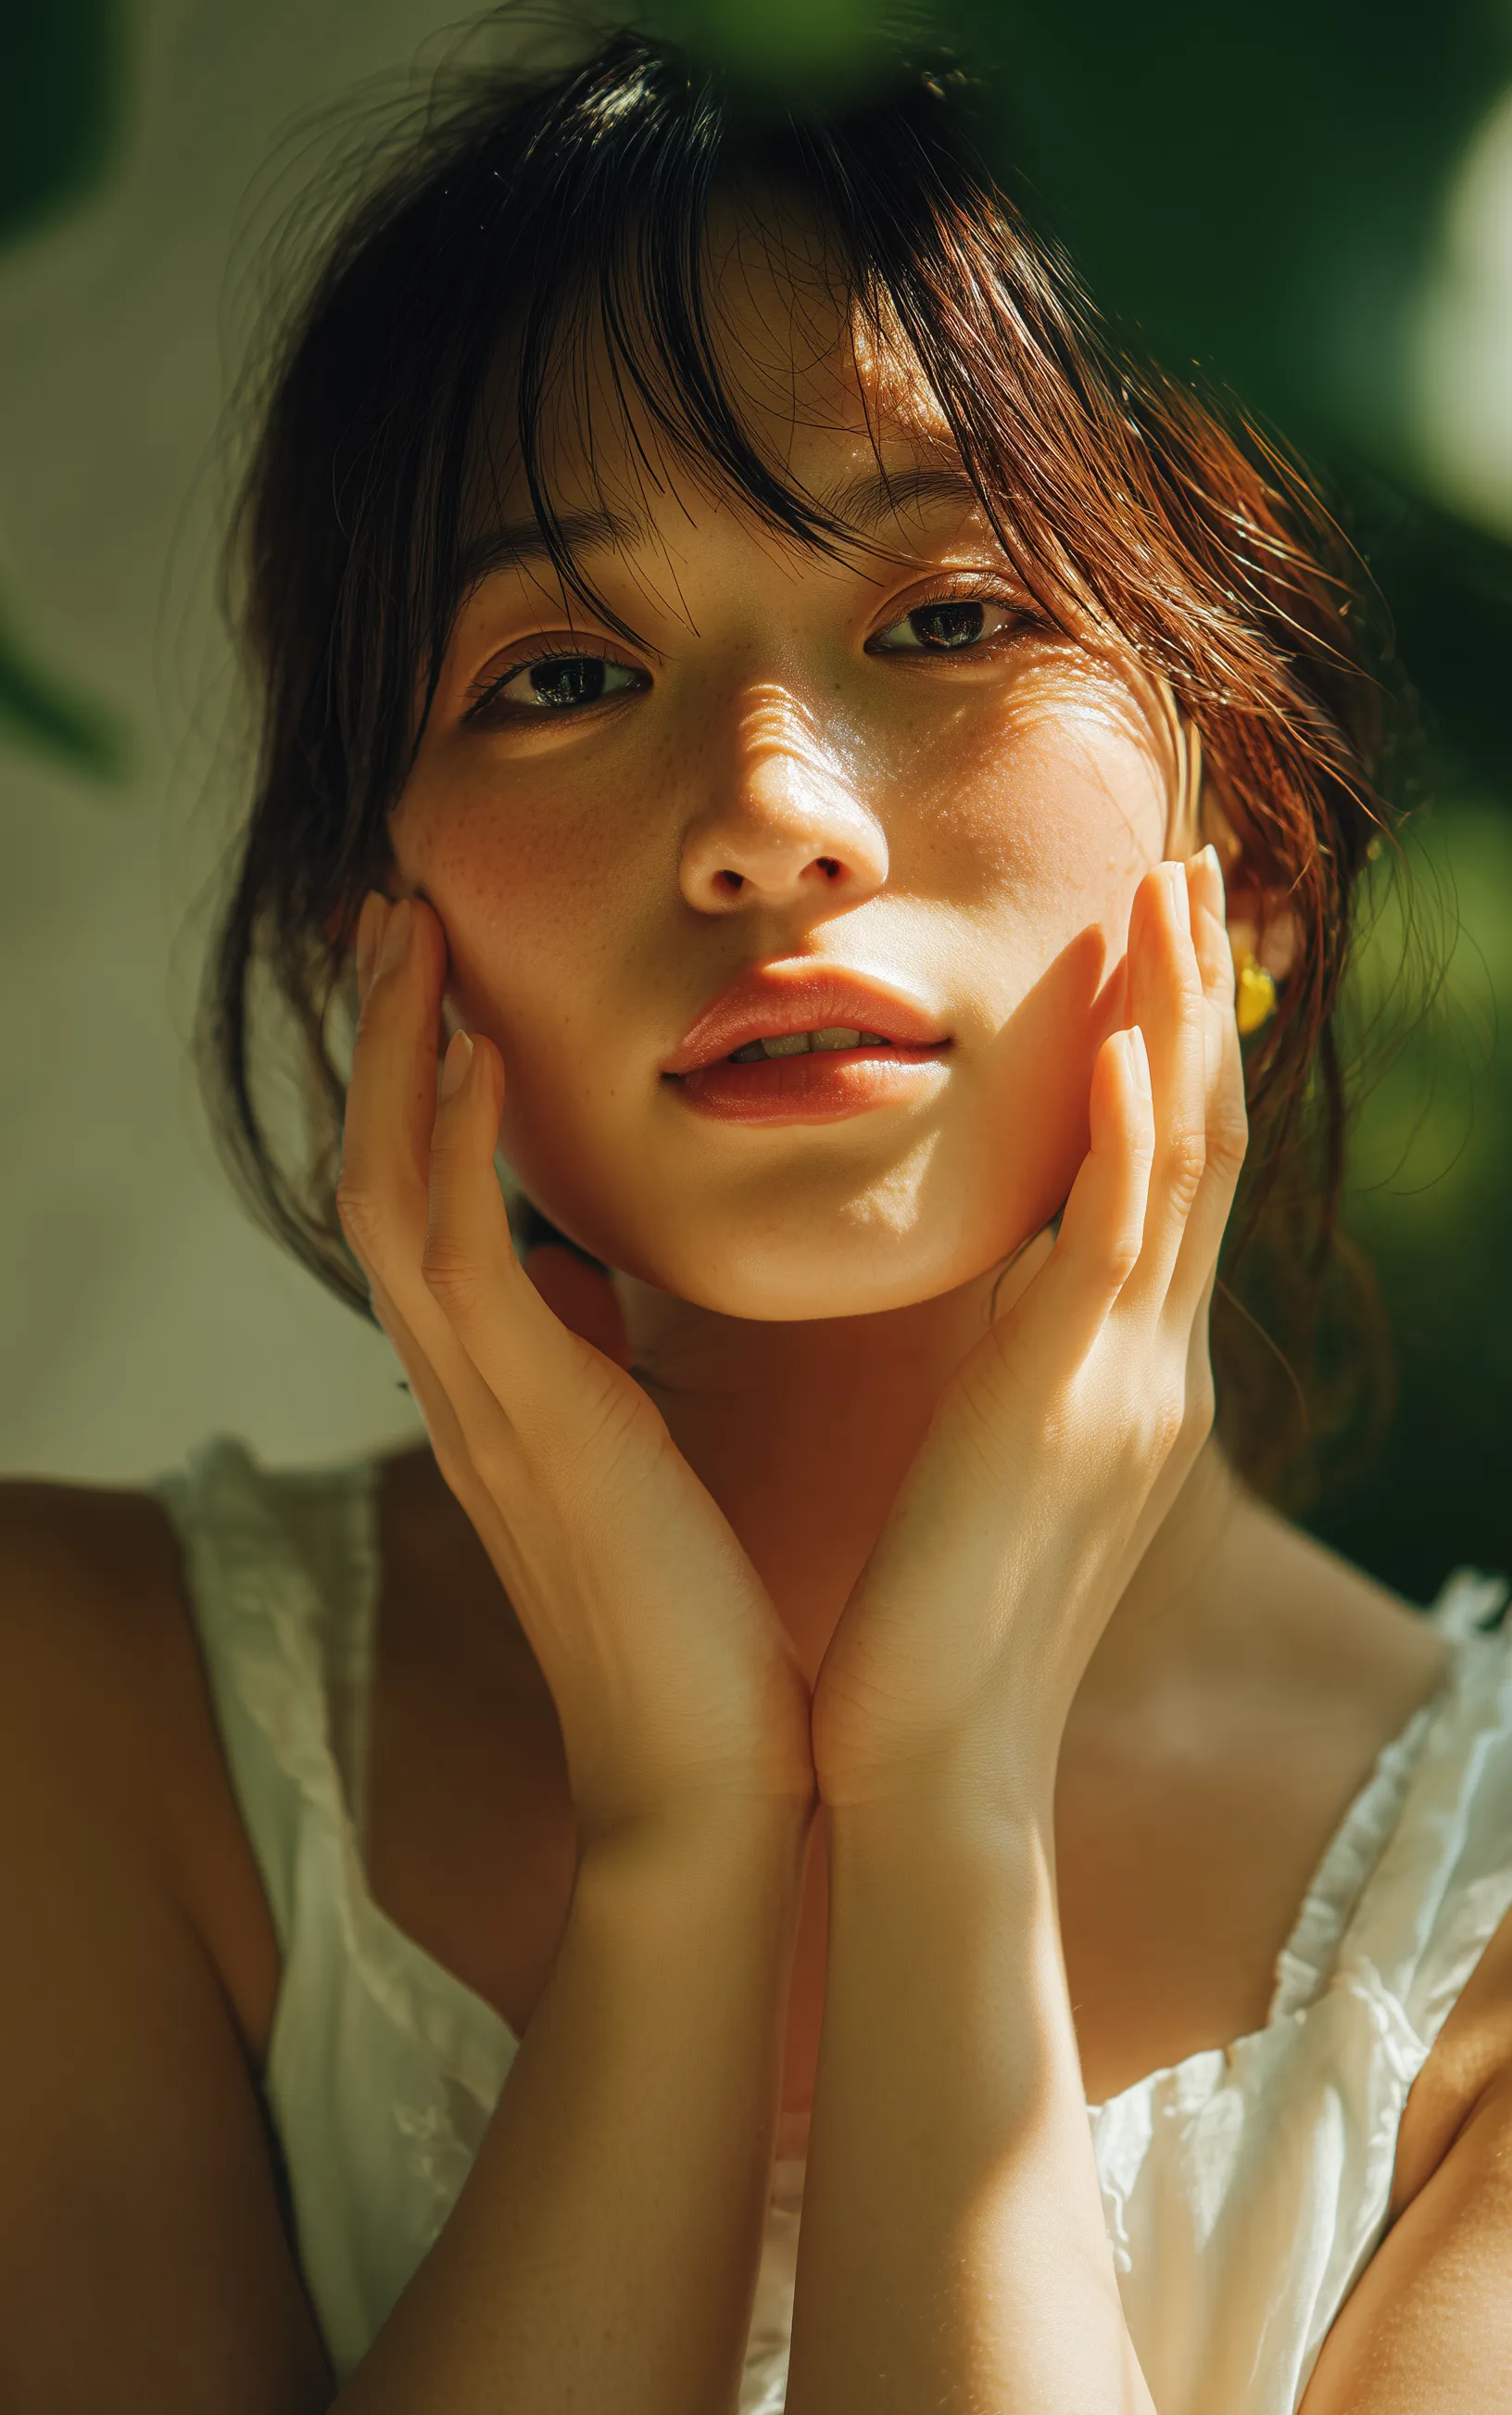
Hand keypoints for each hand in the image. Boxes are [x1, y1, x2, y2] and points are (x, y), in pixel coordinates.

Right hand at [337, 894, 815, 1848]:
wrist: (712, 1770)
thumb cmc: (696, 1612)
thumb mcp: (633, 1451)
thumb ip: (593, 1358)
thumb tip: (585, 1277)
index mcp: (493, 1381)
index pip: (417, 1195)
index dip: (411, 1076)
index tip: (437, 962)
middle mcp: (462, 1380)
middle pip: (375, 1166)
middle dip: (382, 1034)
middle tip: (396, 907)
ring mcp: (482, 1402)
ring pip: (390, 1189)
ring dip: (399, 1053)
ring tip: (415, 931)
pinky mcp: (535, 1424)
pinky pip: (462, 1254)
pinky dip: (455, 1142)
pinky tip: (482, 1047)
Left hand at [808, 849, 1247, 1820]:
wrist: (935, 1761)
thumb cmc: (939, 1614)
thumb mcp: (993, 1446)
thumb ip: (1020, 1346)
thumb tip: (1010, 1262)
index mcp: (1123, 1363)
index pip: (1161, 1167)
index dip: (1167, 1040)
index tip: (1150, 930)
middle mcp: (1150, 1359)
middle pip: (1193, 1135)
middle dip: (1190, 994)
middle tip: (1185, 862)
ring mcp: (1127, 1385)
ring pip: (1174, 1165)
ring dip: (1171, 1022)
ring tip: (1166, 898)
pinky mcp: (1070, 1415)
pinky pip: (1114, 1253)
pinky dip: (1122, 1144)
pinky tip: (1116, 1053)